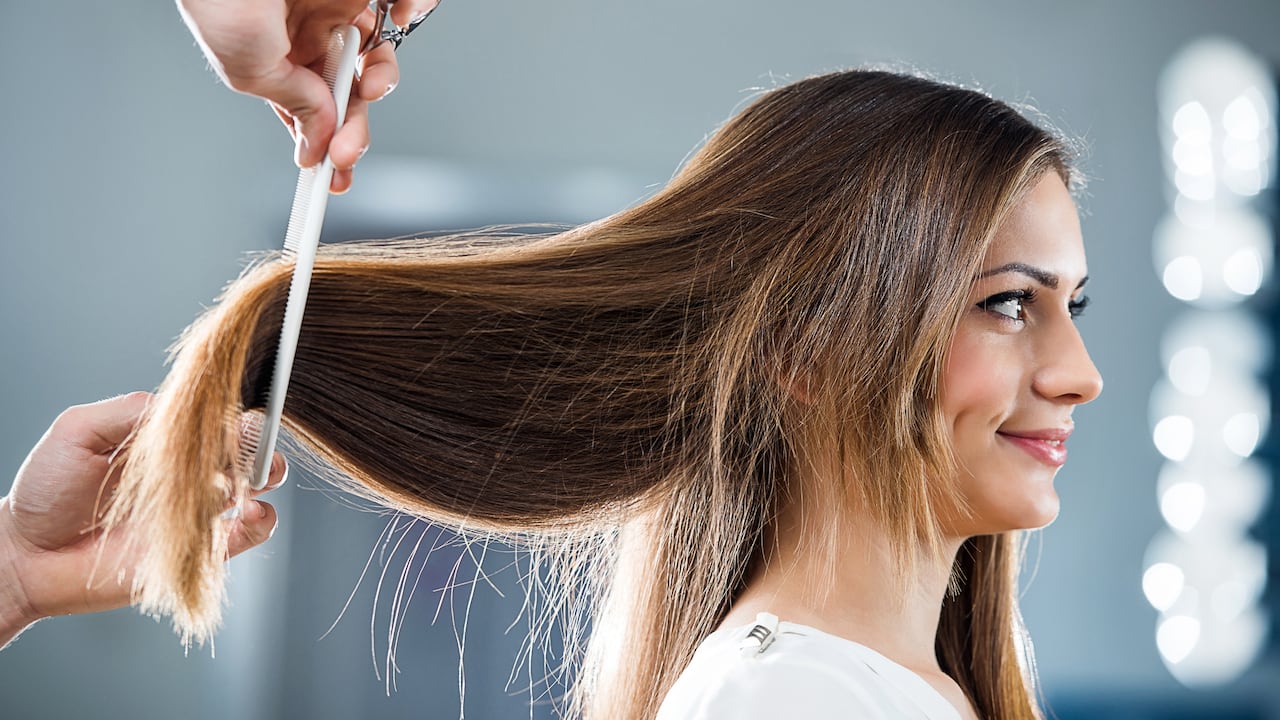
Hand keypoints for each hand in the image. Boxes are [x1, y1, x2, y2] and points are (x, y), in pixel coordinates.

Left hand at [0, 393, 285, 646]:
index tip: (230, 414)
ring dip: (263, 475)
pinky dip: (262, 520)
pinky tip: (247, 513)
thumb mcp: (79, 431)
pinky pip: (252, 533)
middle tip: (242, 447)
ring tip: (243, 480)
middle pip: (248, 446)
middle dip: (257, 441)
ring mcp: (199, 509)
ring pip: (259, 484)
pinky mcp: (203, 548)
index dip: (231, 411)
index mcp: (167, 438)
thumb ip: (130, 411)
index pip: (216, 415)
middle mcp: (190, 470)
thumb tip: (182, 407)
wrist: (29, 556)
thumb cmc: (46, 490)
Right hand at [176, 0, 440, 192]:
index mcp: (277, 60)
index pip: (312, 113)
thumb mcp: (250, 70)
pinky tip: (389, 38)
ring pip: (375, 61)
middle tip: (350, 153)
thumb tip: (320, 141)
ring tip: (368, 86)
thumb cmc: (221, 0)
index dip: (326, 147)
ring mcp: (335, 10)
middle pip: (349, 96)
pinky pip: (397, 12)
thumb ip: (295, 106)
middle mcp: (308, 36)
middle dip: (355, 128)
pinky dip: (407, 20)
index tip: (336, 182)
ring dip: (381, 83)